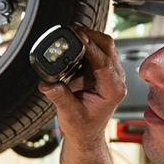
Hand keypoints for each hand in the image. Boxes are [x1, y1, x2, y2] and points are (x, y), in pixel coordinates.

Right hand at [38, 26, 125, 143]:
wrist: (86, 133)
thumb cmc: (82, 127)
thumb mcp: (69, 114)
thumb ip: (59, 97)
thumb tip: (47, 83)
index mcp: (112, 90)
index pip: (104, 62)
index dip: (91, 47)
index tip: (78, 36)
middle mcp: (116, 79)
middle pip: (108, 47)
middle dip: (90, 35)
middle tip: (72, 30)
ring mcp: (112, 73)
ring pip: (105, 45)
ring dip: (89, 37)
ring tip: (71, 34)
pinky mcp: (103, 69)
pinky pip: (98, 49)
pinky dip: (86, 43)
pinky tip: (74, 42)